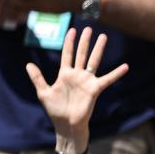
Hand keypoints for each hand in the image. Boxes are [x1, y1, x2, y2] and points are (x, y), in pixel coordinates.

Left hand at [26, 27, 128, 147]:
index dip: (69, 42)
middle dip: (85, 41)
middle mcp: (77, 75)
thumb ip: (37, 78)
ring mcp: (86, 81)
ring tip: (103, 37)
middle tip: (89, 29)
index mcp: (65, 74)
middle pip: (82, 54)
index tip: (72, 30)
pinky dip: (116, 73)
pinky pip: (107, 79)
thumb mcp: (43, 92)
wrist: (67, 124)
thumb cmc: (56, 110)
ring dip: (98, 49)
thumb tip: (28, 64)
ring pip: (93, 61)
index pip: (67, 54)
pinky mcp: (94, 89)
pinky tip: (125, 67)